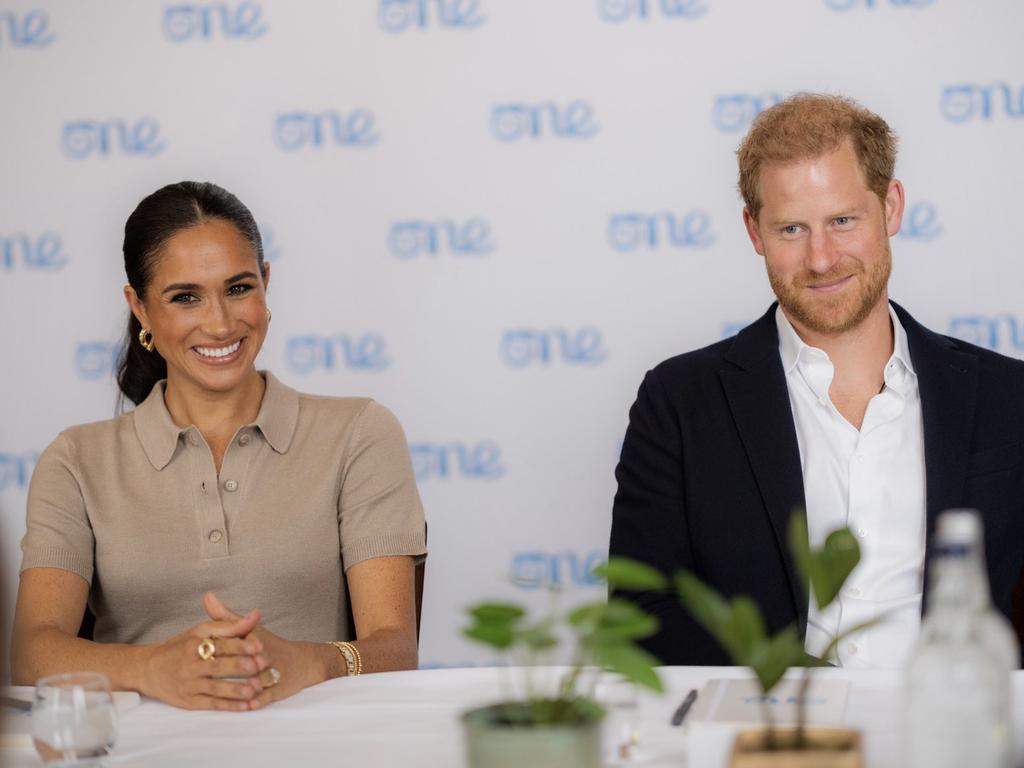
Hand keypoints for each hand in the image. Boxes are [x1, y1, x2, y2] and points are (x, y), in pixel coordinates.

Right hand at [139, 599, 267, 710]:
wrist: (148, 669)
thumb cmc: (180, 647)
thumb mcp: (201, 631)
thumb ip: (230, 625)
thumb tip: (256, 614)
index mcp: (195, 644)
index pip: (220, 644)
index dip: (241, 644)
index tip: (259, 645)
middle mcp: (191, 665)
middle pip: (218, 666)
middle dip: (240, 666)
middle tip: (261, 666)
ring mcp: (189, 685)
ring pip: (215, 688)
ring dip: (235, 689)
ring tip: (254, 689)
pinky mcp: (189, 702)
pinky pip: (211, 704)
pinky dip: (229, 706)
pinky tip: (245, 706)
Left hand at [203, 592, 321, 708]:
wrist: (300, 662)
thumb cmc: (269, 645)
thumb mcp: (249, 629)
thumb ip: (226, 617)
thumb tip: (208, 597)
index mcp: (256, 640)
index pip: (245, 640)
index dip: (234, 644)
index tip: (215, 648)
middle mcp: (266, 656)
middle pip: (254, 660)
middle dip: (243, 664)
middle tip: (224, 670)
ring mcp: (274, 674)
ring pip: (261, 679)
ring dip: (252, 684)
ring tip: (241, 690)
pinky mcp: (279, 689)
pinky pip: (268, 696)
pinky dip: (260, 700)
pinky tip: (250, 705)